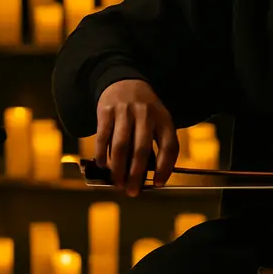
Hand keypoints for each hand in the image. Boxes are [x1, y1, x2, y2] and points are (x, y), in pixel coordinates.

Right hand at [96, 79, 178, 196]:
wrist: (124, 82)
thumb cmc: (145, 110)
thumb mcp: (158, 120)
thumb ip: (156, 144)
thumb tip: (149, 176)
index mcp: (164, 119)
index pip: (170, 146)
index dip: (165, 167)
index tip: (158, 184)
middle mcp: (146, 114)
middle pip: (142, 149)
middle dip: (136, 174)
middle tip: (132, 192)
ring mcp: (126, 112)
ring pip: (121, 146)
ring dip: (118, 169)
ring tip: (117, 183)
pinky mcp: (107, 111)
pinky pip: (103, 137)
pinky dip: (102, 154)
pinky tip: (103, 165)